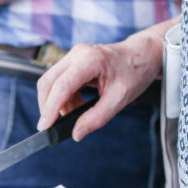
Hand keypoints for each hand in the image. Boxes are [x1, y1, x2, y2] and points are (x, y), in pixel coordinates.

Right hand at [36, 36, 161, 140]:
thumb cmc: (135, 71)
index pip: (62, 86)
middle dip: (48, 107)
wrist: (143, 54)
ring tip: (77, 112)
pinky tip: (79, 104)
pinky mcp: (73, 62)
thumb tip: (77, 133)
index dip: (50, 108)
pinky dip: (64, 98)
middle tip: (57, 125)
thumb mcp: (120, 99)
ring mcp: (73, 56)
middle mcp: (77, 54)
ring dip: (58, 103)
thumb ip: (97, 118)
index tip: (45, 127)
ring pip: (51, 83)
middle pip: (48, 82)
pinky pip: (58, 82)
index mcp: (90, 60)